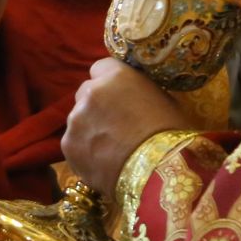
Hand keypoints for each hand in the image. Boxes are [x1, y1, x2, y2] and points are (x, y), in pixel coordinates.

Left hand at [62, 59, 188, 191]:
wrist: (159, 172)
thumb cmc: (171, 134)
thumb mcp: (163, 100)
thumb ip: (139, 91)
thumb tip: (132, 96)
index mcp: (115, 76)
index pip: (101, 68)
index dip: (109, 83)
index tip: (118, 96)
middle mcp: (90, 93)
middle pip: (86, 93)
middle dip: (97, 105)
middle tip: (113, 124)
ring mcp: (76, 120)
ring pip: (78, 119)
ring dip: (89, 128)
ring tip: (110, 148)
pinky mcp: (68, 146)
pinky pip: (74, 143)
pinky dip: (84, 150)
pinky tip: (102, 162)